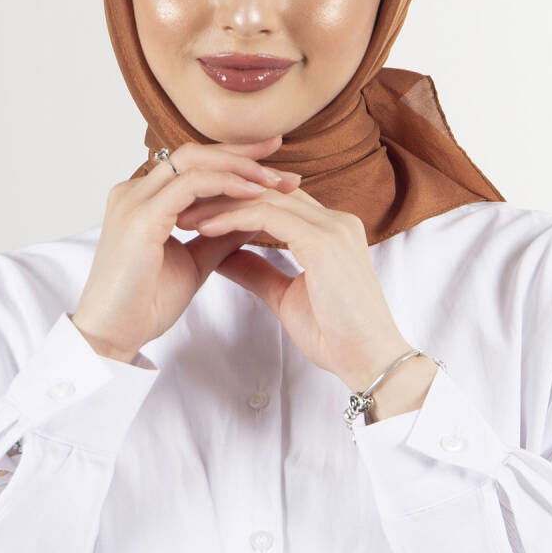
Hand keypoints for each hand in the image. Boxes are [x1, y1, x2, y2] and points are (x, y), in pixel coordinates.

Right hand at [70, 137, 301, 361]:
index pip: (192, 164)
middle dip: (241, 152)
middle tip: (280, 155)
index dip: (233, 159)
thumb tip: (256, 214)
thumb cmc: (147, 303)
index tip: (272, 165)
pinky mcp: (141, 217)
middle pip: (194, 152)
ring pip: (193, 161)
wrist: (113, 335)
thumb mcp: (196, 260)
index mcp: (144, 199)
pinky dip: (226, 185)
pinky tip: (254, 194)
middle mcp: (135, 191)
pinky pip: (191, 186)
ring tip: (275, 181)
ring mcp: (135, 200)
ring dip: (239, 167)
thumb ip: (222, 235)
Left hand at [178, 183, 413, 391]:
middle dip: (223, 196)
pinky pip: (268, 216)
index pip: (278, 201)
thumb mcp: (285, 296)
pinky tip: (205, 229)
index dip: (236, 203)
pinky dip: (232, 219)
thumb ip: (258, 270)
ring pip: (265, 198)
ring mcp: (333, 228)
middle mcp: (336, 221)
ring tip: (186, 217)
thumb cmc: (336, 336)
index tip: (198, 214)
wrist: (369, 361)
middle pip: (270, 191)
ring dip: (221, 205)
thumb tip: (223, 256)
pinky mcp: (324, 242)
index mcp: (332, 230)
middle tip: (182, 207)